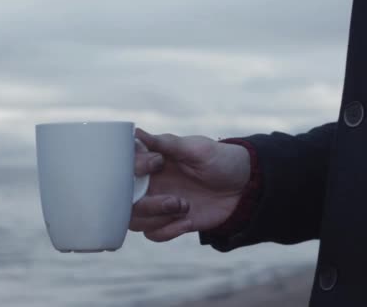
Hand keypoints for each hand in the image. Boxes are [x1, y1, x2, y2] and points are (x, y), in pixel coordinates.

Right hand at [132, 128, 250, 241]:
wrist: (243, 185)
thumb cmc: (220, 159)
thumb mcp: (196, 148)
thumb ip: (166, 144)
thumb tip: (136, 133)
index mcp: (150, 163)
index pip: (123, 167)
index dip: (134, 168)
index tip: (158, 163)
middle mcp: (149, 184)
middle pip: (123, 200)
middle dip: (147, 204)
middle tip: (175, 200)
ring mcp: (157, 205)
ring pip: (134, 220)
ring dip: (156, 218)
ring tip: (184, 207)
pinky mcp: (169, 222)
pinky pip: (152, 234)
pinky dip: (167, 231)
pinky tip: (188, 221)